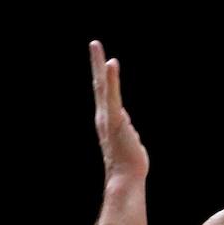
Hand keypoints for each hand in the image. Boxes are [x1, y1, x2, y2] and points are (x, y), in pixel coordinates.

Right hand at [91, 40, 147, 183]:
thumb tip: (126, 124)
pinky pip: (112, 95)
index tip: (103, 62)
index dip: (104, 77)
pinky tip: (110, 63)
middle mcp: (104, 118)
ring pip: (103, 87)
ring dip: (99, 65)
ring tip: (96, 46)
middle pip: (99, 85)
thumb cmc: (128, 166)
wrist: (124, 180)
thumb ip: (126, 129)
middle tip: (94, 44)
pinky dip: (111, 79)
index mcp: (108, 122)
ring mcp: (108, 118)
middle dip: (96, 64)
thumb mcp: (129, 142)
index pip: (105, 95)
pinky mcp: (115, 120)